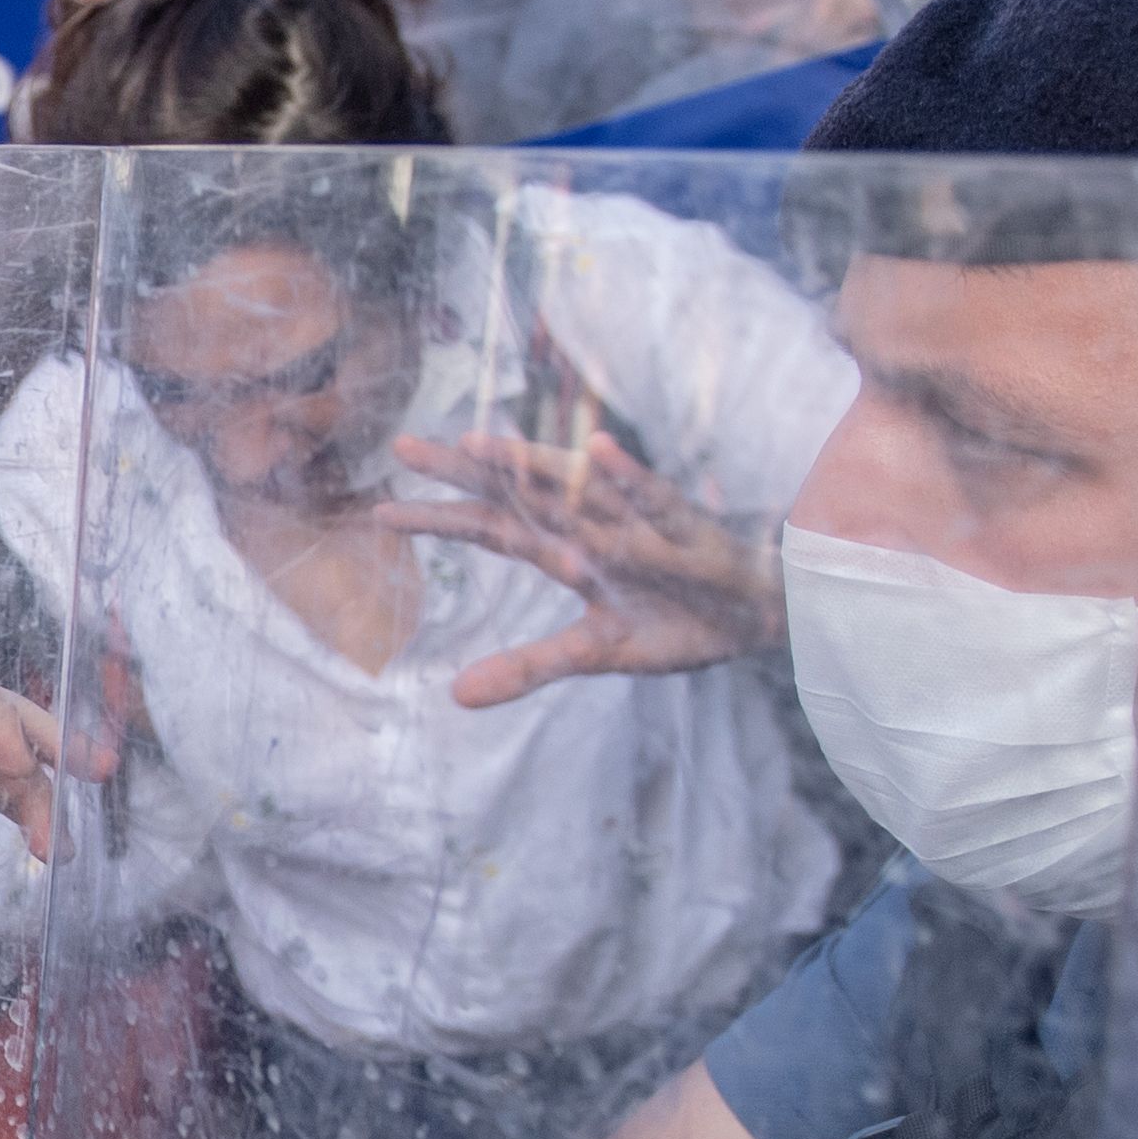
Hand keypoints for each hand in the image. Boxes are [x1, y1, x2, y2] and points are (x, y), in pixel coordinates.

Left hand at [383, 425, 782, 704]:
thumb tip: (455, 696)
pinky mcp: (682, 529)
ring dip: (530, 464)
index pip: (490, 529)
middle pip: (516, 494)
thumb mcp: (594, 654)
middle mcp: (590, 528)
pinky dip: (626, 477)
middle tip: (403, 449)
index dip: (439, 520)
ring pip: (574, 487)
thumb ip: (527, 668)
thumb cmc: (677, 621)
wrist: (756, 616)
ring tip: (482, 442)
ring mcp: (634, 523)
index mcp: (566, 552)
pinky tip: (600, 450)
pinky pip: (652, 498)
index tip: (381, 512)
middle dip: (463, 472)